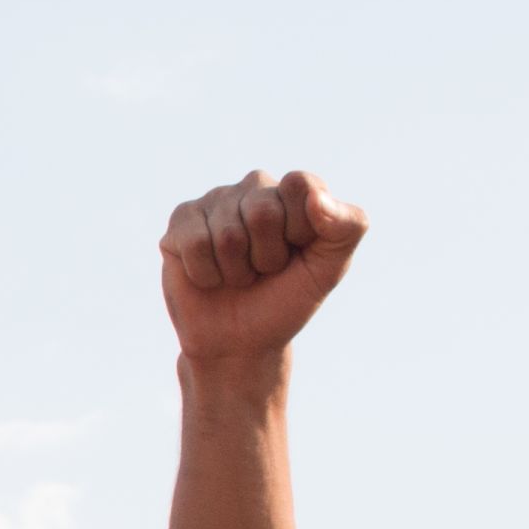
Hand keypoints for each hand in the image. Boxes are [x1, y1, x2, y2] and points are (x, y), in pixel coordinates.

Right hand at [159, 170, 366, 370]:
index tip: (298, 253)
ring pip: (228, 234)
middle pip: (262, 211)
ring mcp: (214, 202)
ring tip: (238, 276)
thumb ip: (347, 227)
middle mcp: (253, 188)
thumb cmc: (285, 300)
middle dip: (266, 256)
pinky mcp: (181, 223)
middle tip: (264, 270)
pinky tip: (210, 277)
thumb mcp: (329, 269)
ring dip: (236, 270)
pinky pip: (195, 243)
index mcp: (293, 190)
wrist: (239, 343)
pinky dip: (207, 274)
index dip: (299, 231)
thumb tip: (315, 196)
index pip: (299, 185)